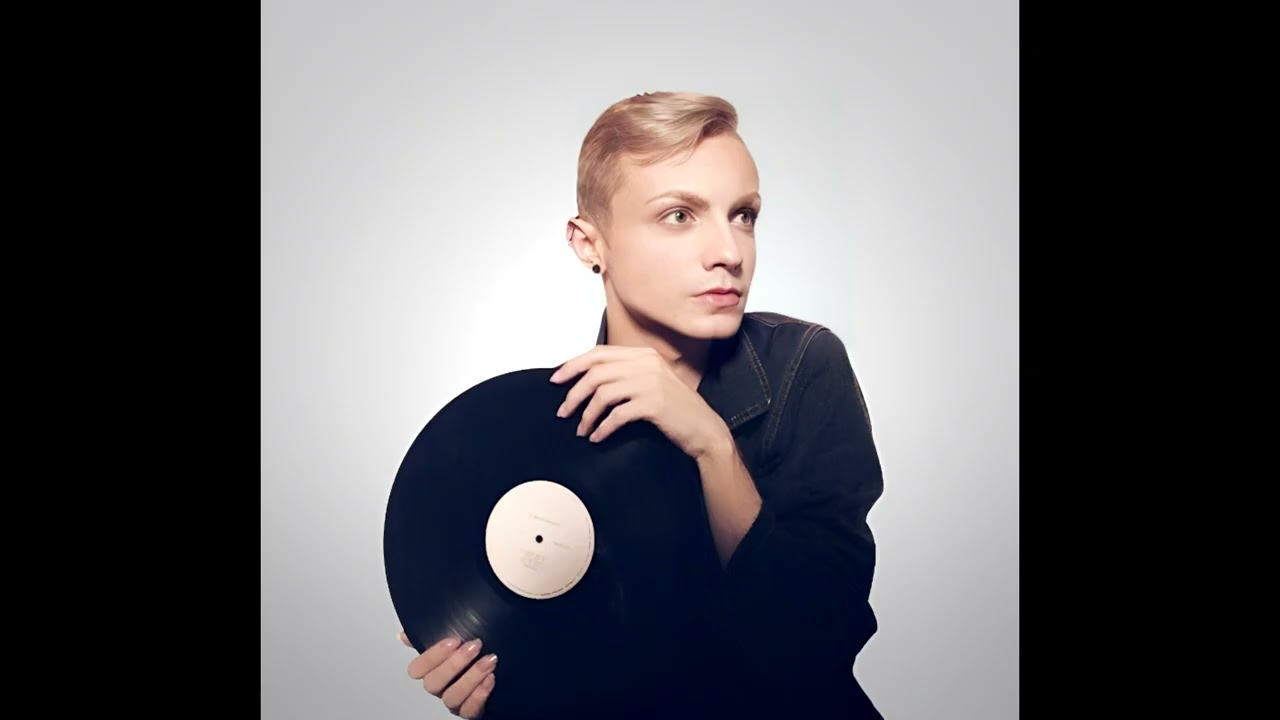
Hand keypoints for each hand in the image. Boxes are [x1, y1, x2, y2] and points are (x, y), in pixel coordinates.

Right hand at [401, 631, 496, 717]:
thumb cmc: (472, 655)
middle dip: (455, 663)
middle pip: (433, 683)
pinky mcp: (469, 712)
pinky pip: (468, 710)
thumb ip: (429, 636)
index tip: (453, 640)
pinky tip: (490, 678)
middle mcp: (440, 688)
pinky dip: (480, 694)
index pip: (417, 669)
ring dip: (471, 677)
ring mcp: (453, 702)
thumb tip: (404, 635)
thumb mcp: (454, 640)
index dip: (433, 656)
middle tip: (474, 646)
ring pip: (451, 697)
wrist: (498, 670)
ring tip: (489, 660)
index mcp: (431, 670)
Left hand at [550, 345, 729, 458]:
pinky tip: (598, 437)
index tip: (556, 380)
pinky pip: (617, 415)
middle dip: (574, 394)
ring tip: (581, 430)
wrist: (705, 430)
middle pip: (595, 373)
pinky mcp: (654, 404)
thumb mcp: (651, 384)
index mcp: (644, 355)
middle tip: (563, 412)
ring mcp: (651, 382)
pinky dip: (603, 428)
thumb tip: (587, 382)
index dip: (573, 365)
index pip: (598, 353)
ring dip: (586, 415)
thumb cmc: (676, 411)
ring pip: (602, 393)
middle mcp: (647, 364)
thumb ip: (626, 376)